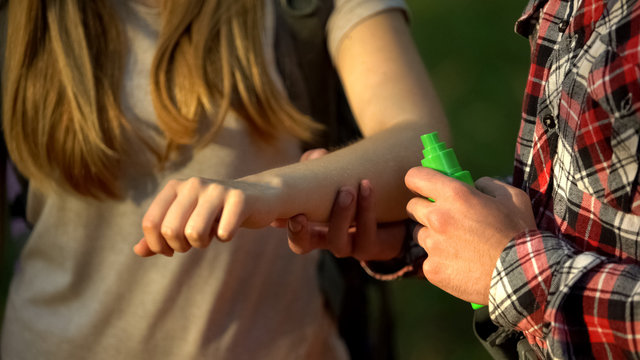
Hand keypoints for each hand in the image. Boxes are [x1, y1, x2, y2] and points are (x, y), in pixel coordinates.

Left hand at [134, 177, 281, 256]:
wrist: (258, 197)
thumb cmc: (216, 212)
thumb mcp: (185, 220)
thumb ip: (160, 235)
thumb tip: (138, 251)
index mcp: (175, 187)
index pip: (150, 223)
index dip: (157, 244)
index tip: (170, 250)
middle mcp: (193, 184)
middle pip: (171, 230)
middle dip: (181, 246)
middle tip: (194, 242)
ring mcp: (217, 189)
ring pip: (195, 233)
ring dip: (202, 243)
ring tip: (210, 235)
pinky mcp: (239, 198)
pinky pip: (224, 233)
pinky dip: (226, 237)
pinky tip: (230, 227)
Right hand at [271, 148, 405, 260]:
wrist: (397, 214)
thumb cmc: (358, 193)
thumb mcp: (337, 178)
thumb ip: (322, 165)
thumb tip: (316, 155)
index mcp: (312, 226)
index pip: (288, 228)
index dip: (283, 223)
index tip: (278, 213)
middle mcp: (325, 239)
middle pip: (301, 245)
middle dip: (299, 232)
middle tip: (299, 214)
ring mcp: (348, 247)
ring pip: (337, 241)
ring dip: (340, 214)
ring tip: (347, 190)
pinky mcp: (371, 247)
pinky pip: (366, 233)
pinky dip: (365, 209)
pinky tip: (367, 187)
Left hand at [404, 167, 536, 304]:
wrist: (523, 277)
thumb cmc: (520, 234)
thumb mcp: (512, 198)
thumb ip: (488, 185)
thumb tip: (473, 185)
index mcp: (455, 195)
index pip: (415, 177)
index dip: (418, 180)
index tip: (423, 186)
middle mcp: (437, 217)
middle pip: (413, 207)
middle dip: (426, 209)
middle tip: (445, 218)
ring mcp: (433, 245)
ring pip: (421, 234)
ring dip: (434, 237)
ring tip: (460, 246)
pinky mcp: (432, 269)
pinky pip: (429, 260)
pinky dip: (441, 262)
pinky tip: (462, 266)